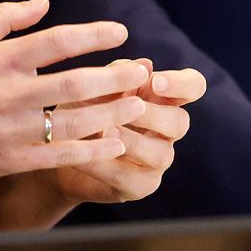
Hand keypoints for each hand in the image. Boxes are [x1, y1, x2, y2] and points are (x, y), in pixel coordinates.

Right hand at [0, 0, 147, 188]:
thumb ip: (4, 17)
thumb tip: (45, 2)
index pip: (55, 42)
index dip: (92, 35)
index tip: (120, 32)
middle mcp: (7, 95)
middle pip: (73, 85)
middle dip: (114, 78)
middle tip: (141, 71)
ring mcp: (10, 131)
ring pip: (73, 123)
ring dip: (111, 114)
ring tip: (139, 105)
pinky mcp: (11, 161)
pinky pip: (60, 156)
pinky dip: (92, 151)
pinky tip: (116, 142)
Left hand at [50, 59, 207, 206]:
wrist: (57, 150)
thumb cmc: (82, 109)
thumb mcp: (95, 87)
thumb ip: (118, 76)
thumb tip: (145, 64)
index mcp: (162, 98)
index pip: (193, 86)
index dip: (182, 83)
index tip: (155, 82)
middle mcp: (166, 130)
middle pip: (180, 122)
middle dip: (155, 115)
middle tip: (132, 107)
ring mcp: (156, 160)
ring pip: (161, 154)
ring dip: (132, 141)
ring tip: (105, 131)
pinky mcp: (139, 186)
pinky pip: (129, 177)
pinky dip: (105, 164)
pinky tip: (84, 156)